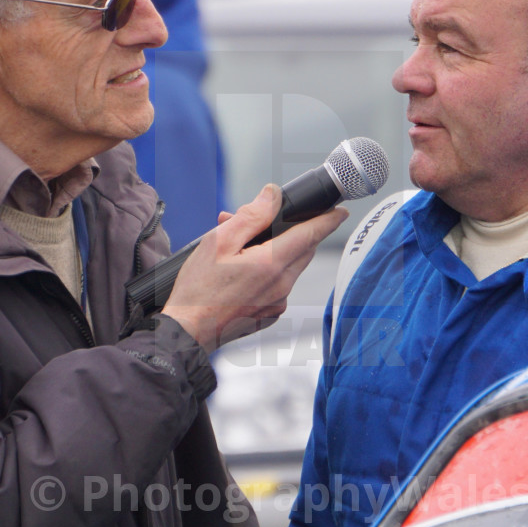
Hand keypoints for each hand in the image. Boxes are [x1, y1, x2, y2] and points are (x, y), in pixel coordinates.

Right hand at [162, 184, 347, 351]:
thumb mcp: (219, 241)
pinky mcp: (270, 315)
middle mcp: (282, 286)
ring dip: (276, 252)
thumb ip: (251, 216)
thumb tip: (272, 195)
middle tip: (259, 224)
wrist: (187, 331)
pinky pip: (280, 286)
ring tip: (240, 247)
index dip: (328, 220)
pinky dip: (269, 273)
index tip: (340, 212)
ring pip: (290, 268)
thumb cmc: (198, 287)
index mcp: (271, 264)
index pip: (311, 235)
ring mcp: (278, 303)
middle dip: (290, 231)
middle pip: (303, 250)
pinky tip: (242, 271)